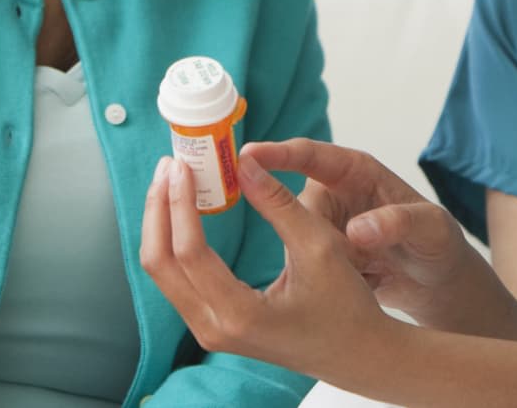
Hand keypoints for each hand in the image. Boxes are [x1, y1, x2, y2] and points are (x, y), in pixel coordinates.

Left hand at [139, 152, 393, 385]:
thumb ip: (278, 203)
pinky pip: (176, 279)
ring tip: (171, 179)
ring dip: (162, 222)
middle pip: (159, 264)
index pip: (188, 252)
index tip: (181, 165)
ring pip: (162, 272)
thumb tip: (243, 162)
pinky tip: (182, 208)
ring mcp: (209, 330)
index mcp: (239, 315)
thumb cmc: (346, 306)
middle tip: (169, 164)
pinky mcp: (212, 324)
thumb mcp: (319, 246)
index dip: (179, 203)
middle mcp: (214, 329)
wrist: (357, 354)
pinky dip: (173, 239)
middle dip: (159, 209)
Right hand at [243, 138, 478, 325]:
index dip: (276, 154)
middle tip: (361, 259)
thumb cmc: (437, 243)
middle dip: (322, 239)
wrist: (436, 281)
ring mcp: (324, 224)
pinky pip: (307, 265)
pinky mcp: (320, 252)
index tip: (246, 156)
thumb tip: (355, 230)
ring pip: (300, 242)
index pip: (308, 155)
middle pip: (299, 210)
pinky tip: (364, 282)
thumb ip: (397, 223)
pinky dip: (330, 279)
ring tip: (371, 271)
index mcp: (355, 171)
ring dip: (331, 263)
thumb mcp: (430, 230)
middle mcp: (333, 192)